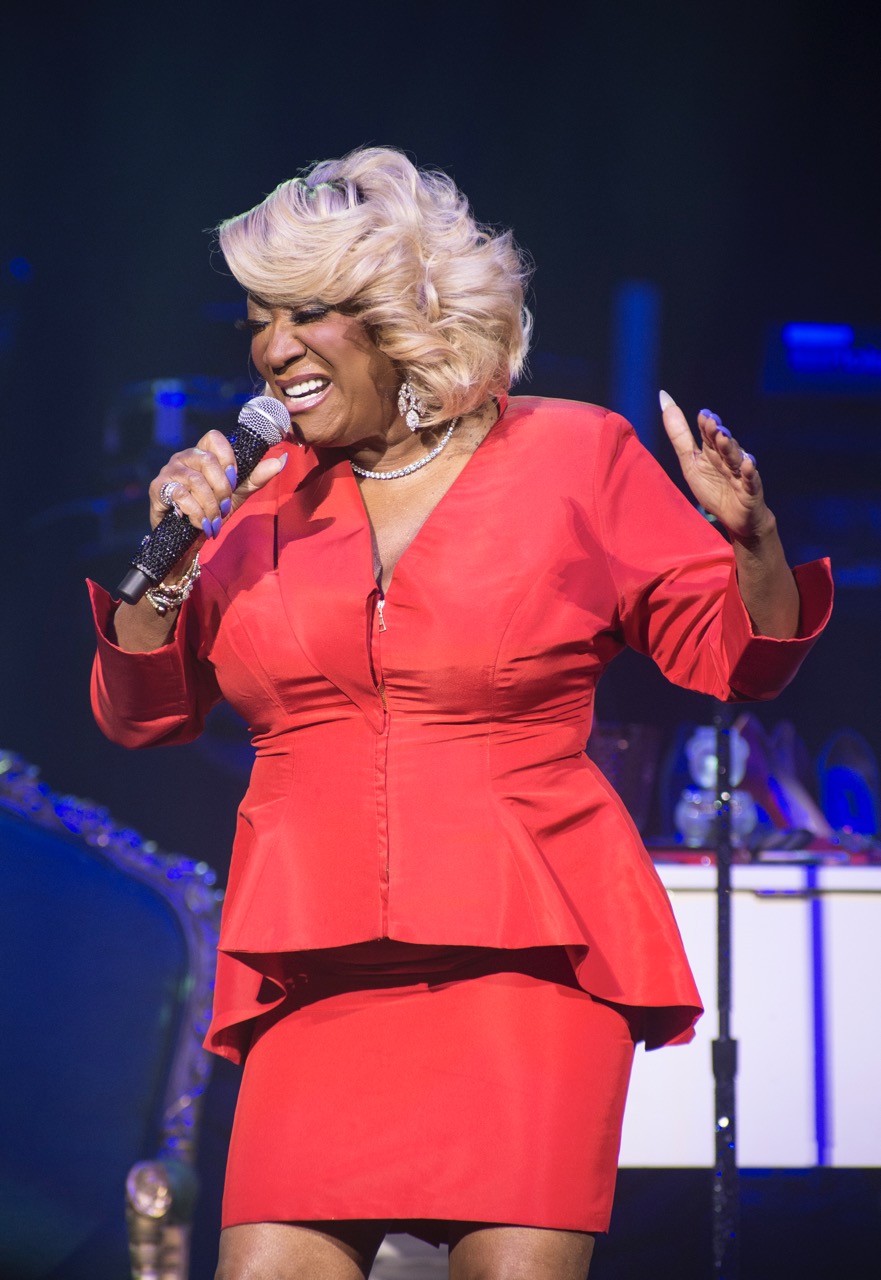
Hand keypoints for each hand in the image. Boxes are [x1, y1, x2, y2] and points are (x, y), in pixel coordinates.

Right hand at [148, 428, 287, 538]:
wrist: (188, 540)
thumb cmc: (212, 511)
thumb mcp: (238, 494)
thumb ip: (257, 477)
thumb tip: (282, 460)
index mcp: (202, 454)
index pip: (214, 437)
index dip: (228, 456)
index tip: (234, 479)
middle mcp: (183, 458)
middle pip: (207, 460)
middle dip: (222, 488)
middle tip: (226, 507)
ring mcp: (169, 471)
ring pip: (195, 480)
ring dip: (211, 505)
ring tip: (215, 521)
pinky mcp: (158, 489)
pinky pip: (180, 495)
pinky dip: (196, 513)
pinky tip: (200, 524)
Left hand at [659, 391, 770, 542]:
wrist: (736, 520)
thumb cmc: (713, 488)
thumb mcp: (691, 462)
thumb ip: (679, 434)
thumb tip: (664, 398)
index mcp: (712, 452)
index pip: (708, 435)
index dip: (706, 425)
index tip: (702, 414)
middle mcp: (727, 458)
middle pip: (722, 443)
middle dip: (717, 433)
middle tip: (712, 422)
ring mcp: (740, 472)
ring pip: (735, 458)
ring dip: (730, 447)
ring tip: (724, 438)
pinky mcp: (750, 489)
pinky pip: (750, 479)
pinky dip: (748, 471)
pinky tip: (747, 463)